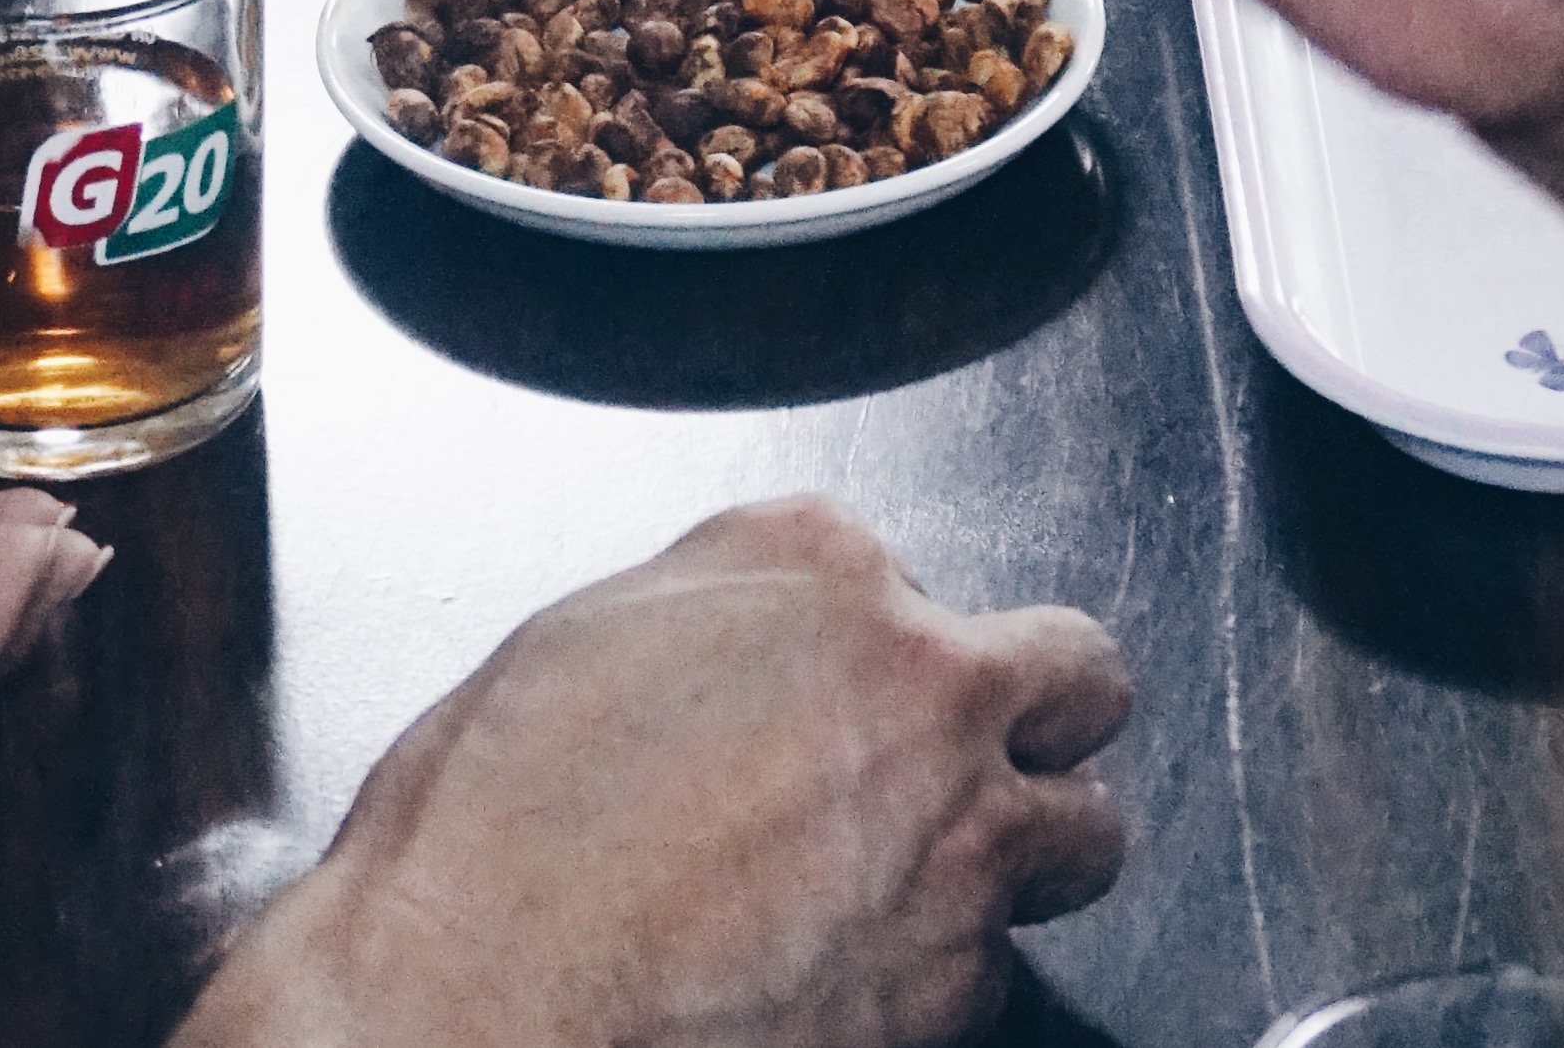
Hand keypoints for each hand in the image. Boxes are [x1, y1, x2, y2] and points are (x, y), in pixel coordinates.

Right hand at [200, 499, 1126, 1047]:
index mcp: (816, 561)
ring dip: (1025, 848)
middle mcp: (919, 681)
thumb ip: (723, 602)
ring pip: (1082, 833)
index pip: (920, 573)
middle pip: (1077, 677)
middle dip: (1039, 714)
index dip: (876, 641)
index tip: (837, 687)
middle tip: (976, 754)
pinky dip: (944, 969)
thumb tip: (763, 629)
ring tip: (934, 878)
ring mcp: (956, 837)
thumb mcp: (590, 635)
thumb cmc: (493, 833)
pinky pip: (1000, 964)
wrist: (481, 1002)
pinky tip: (851, 969)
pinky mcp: (956, 981)